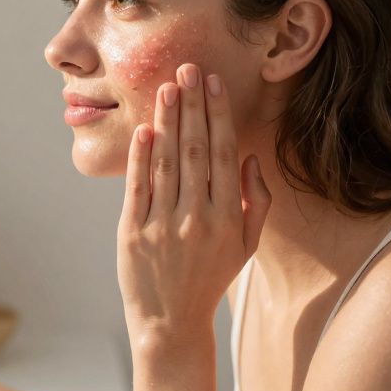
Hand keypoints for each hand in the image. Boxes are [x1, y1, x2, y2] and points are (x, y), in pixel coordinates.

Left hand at [118, 64, 271, 345]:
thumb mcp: (246, 246)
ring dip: (167, 121)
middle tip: (188, 69)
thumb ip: (256, 202)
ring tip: (166, 87)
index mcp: (228, 217)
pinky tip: (144, 130)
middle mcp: (197, 218)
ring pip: (166, 163)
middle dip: (192, 106)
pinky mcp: (133, 233)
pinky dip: (140, 157)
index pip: (224, 154)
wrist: (171, 322)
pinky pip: (138, 188)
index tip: (213, 84)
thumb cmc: (210, 278)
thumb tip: (251, 158)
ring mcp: (163, 225)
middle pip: (195, 150)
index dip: (218, 116)